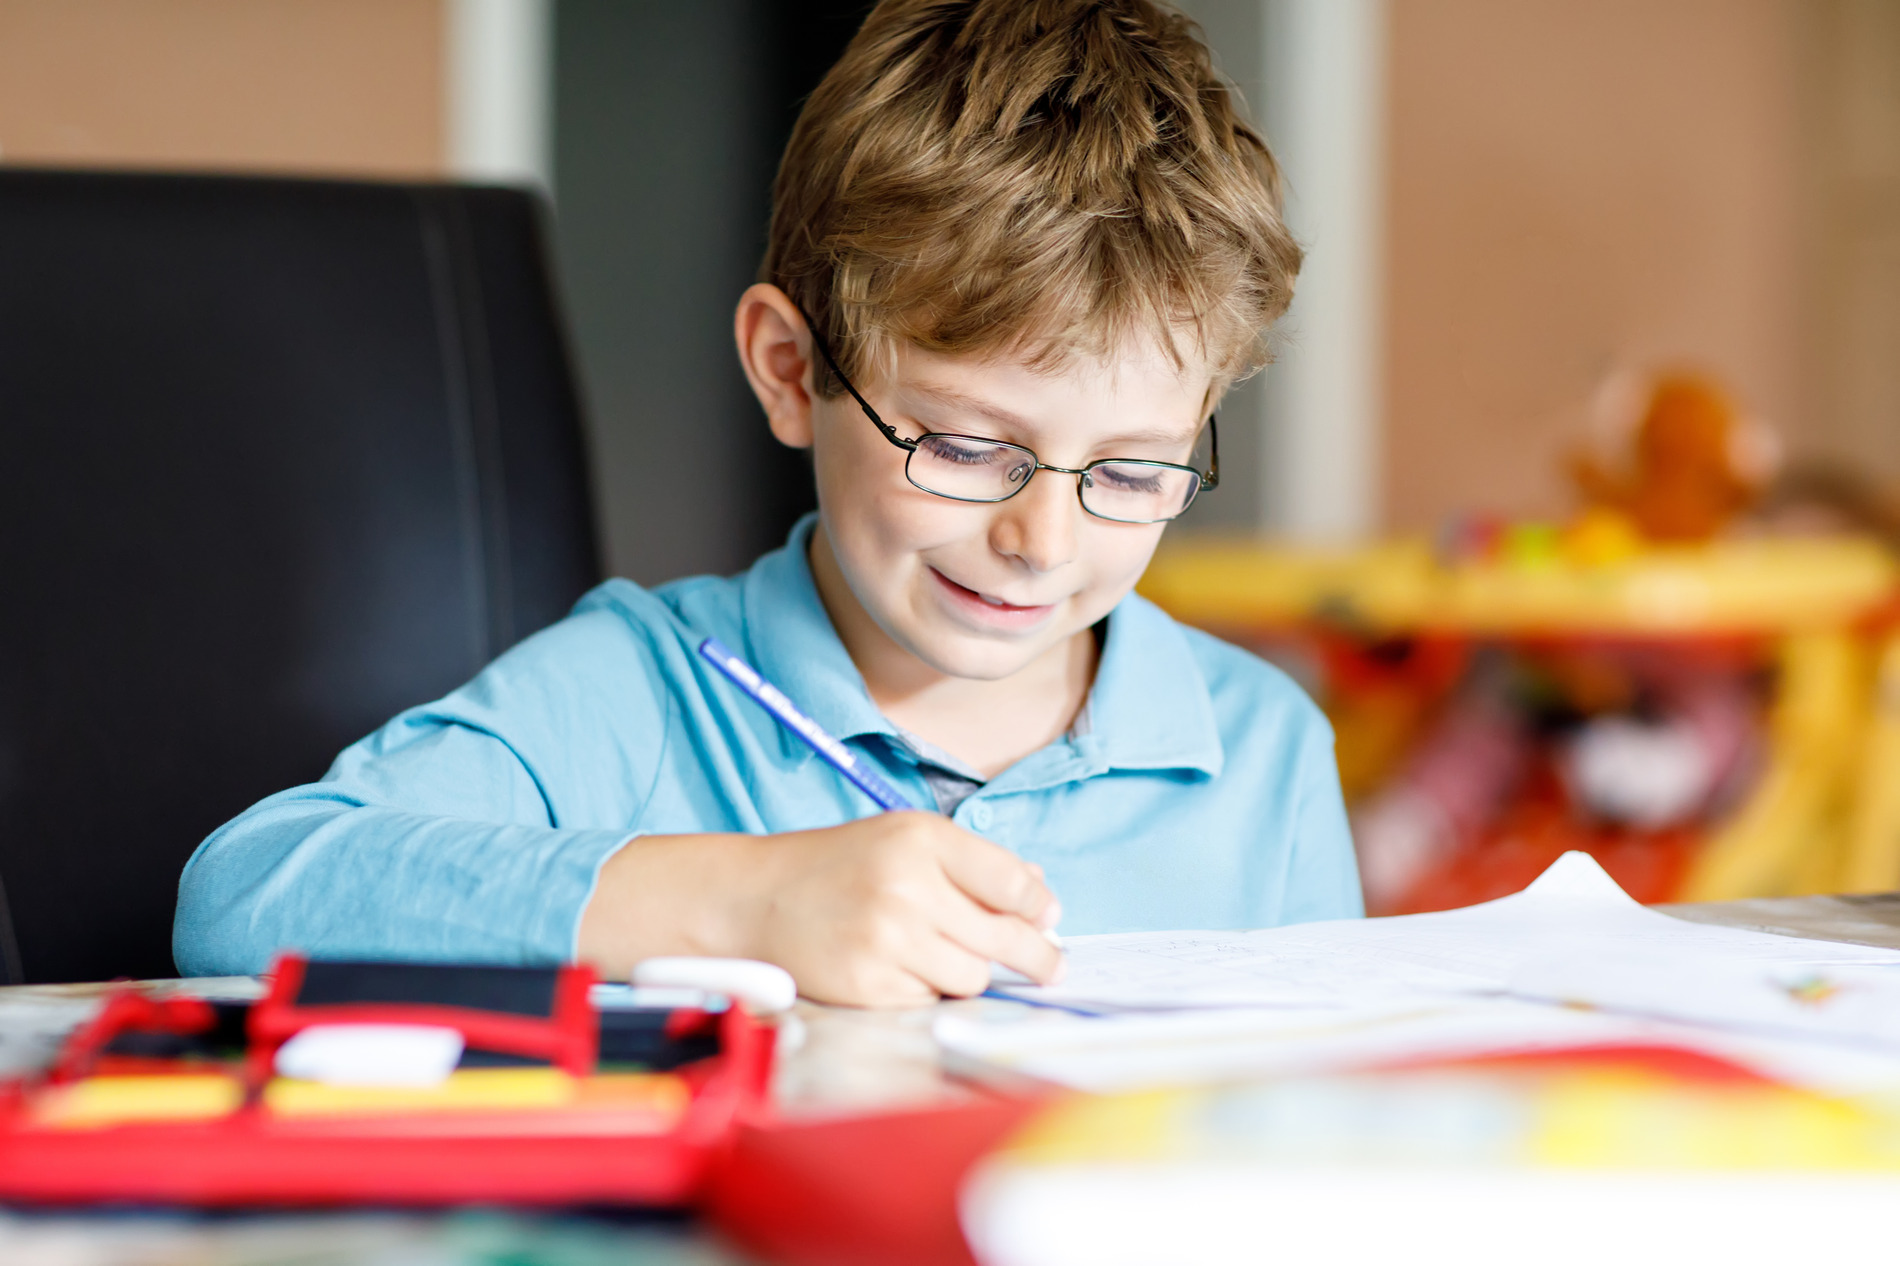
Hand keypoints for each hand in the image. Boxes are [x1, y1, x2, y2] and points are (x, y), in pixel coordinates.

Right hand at [577, 813, 1063, 1006]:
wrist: (753, 900)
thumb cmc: (837, 866)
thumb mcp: (902, 841)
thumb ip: (972, 863)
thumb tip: (1040, 892)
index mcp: (921, 839)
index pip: (1012, 881)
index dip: (1039, 906)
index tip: (1049, 920)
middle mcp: (908, 886)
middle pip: (1004, 938)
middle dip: (1036, 957)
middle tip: (1051, 967)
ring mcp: (888, 939)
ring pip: (972, 976)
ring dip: (968, 973)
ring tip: (940, 955)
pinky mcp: (870, 986)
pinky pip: (931, 1000)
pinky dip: (925, 991)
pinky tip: (899, 969)